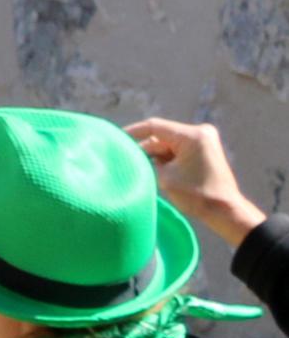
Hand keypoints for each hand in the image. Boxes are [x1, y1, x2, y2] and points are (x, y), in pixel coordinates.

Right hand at [129, 118, 269, 242]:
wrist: (225, 211)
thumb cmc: (196, 195)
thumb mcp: (164, 177)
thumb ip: (147, 161)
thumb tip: (133, 155)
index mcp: (192, 136)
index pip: (154, 126)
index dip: (132, 132)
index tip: (114, 139)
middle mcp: (200, 132)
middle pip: (161, 136)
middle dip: (143, 148)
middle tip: (122, 158)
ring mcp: (203, 140)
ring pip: (168, 143)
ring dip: (153, 155)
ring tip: (135, 166)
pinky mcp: (203, 150)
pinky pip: (177, 149)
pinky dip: (164, 158)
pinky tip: (151, 168)